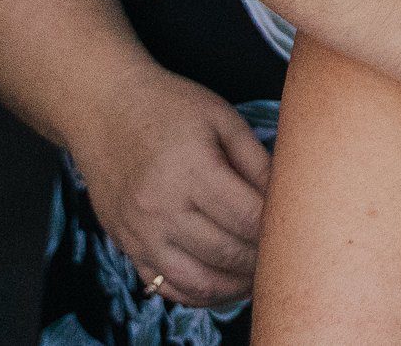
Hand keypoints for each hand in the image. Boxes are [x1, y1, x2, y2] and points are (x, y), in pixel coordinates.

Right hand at [66, 64, 268, 307]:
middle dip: (263, 259)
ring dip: (235, 286)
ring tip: (259, 273)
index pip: (247, 218)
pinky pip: (166, 287)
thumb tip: (287, 198)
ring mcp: (140, 233)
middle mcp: (161, 209)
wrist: (103, 109)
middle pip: (226, 253)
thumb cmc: (169, 106)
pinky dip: (199, 294)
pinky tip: (223, 282)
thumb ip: (256, 161)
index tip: (297, 224)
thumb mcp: (222, 118)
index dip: (277, 227)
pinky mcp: (126, 245)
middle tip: (286, 252)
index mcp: (191, 171)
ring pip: (198, 282)